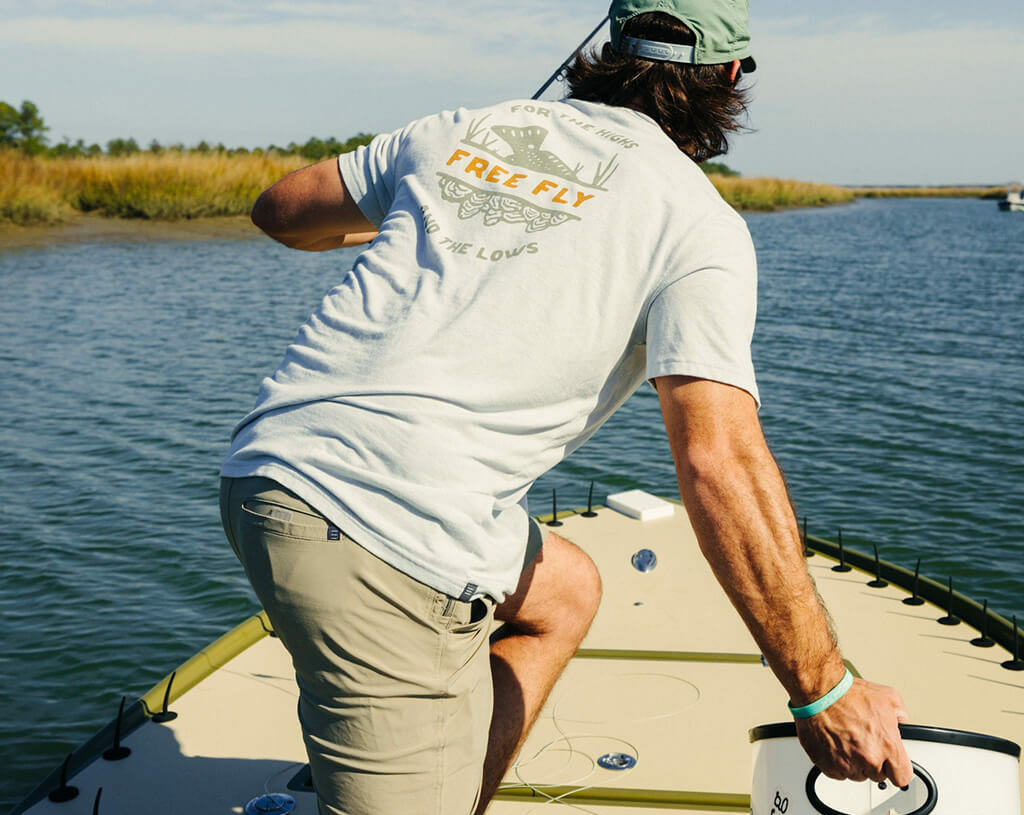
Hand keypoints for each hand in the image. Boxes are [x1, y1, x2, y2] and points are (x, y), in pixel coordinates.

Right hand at [795, 678, 911, 785]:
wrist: (819, 693)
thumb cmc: (847, 694)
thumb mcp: (887, 696)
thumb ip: (900, 713)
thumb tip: (900, 719)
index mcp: (887, 745)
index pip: (902, 776)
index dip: (897, 769)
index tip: (892, 764)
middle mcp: (869, 759)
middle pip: (878, 775)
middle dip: (874, 762)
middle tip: (864, 742)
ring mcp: (848, 764)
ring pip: (857, 775)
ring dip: (854, 763)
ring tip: (847, 740)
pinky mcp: (828, 766)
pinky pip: (838, 774)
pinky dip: (837, 763)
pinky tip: (835, 745)